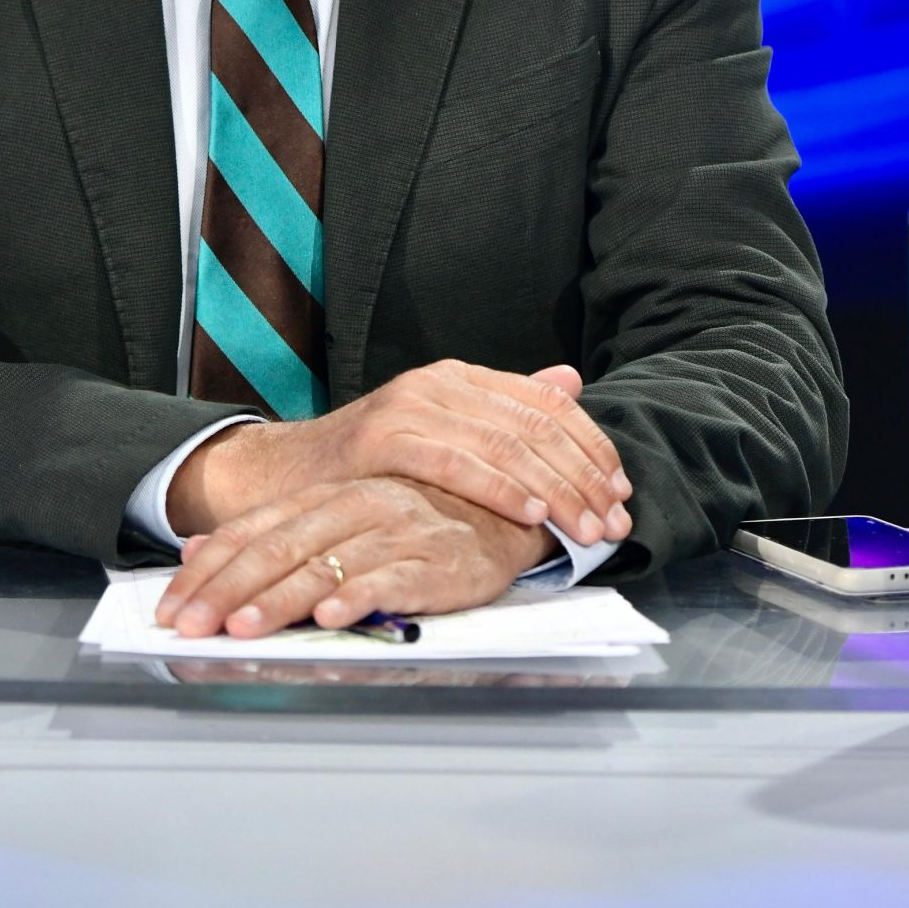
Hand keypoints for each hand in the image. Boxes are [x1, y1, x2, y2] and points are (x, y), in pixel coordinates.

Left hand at [156, 476, 557, 637]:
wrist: (503, 506)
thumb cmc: (414, 517)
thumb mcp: (337, 515)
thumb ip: (271, 532)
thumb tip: (198, 548)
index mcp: (324, 497)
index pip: (251, 531)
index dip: (207, 569)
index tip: (171, 607)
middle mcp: (353, 507)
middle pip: (278, 548)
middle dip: (228, 590)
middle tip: (192, 627)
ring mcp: (395, 531)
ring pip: (327, 565)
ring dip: (281, 598)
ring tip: (245, 629)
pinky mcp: (437, 560)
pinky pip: (393, 580)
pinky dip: (361, 598)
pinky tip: (332, 617)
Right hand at [168, 360, 631, 551]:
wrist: (287, 476)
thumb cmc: (373, 468)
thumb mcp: (446, 434)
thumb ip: (506, 410)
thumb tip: (572, 380)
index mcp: (462, 378)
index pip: (548, 403)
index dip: (591, 446)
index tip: (621, 491)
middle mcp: (441, 382)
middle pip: (535, 425)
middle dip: (583, 477)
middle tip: (614, 522)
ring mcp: (412, 405)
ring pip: (505, 443)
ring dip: (555, 490)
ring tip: (586, 529)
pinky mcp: (385, 437)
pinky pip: (456, 462)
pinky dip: (499, 487)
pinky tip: (531, 515)